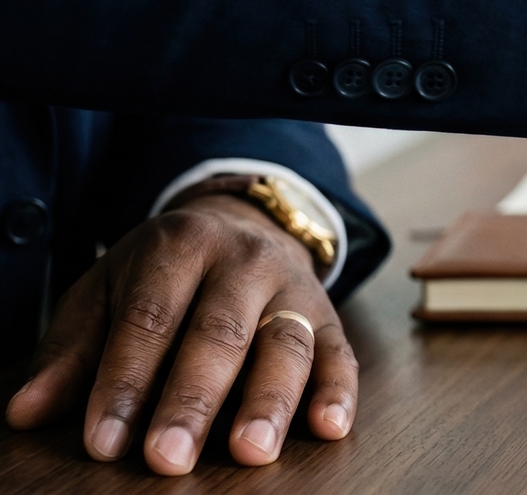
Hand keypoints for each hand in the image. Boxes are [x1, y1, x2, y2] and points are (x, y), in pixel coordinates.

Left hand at [5, 194, 354, 474]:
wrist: (245, 223)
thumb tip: (27, 411)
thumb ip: (73, 349)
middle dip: (192, 400)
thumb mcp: (109, 288)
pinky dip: (337, 391)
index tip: (104, 441)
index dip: (124, 381)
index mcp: (181, 246)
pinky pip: (340, 352)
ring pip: (285, 343)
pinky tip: (329, 426)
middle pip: (218, 333)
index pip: (149, 318)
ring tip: (250, 451)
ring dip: (270, 400)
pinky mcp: (329, 314)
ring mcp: (293, 286)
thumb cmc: (165, 273)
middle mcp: (244, 260)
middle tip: (168, 458)